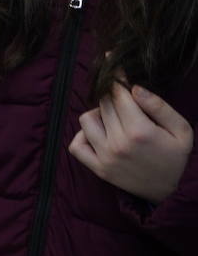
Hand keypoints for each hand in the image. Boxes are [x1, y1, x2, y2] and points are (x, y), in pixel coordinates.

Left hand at [69, 83, 192, 203]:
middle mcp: (118, 143)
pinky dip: (83, 135)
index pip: (119, 95)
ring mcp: (104, 156)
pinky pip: (75, 145)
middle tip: (122, 97)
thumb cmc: (176, 157)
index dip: (116, 76)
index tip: (113, 64)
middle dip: (112, 95)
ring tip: (114, 118)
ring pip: (86, 120)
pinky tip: (99, 134)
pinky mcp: (97, 168)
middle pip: (104, 104)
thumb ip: (159, 106)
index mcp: (140, 131)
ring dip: (98, 113)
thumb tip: (134, 88)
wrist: (169, 191)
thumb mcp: (181, 130)